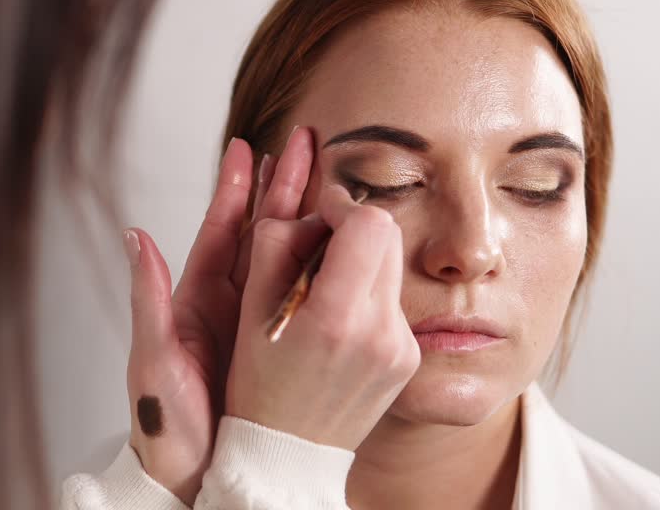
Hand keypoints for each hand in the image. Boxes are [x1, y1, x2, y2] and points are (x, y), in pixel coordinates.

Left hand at [124, 129, 314, 502]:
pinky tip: (345, 244)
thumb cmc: (165, 425)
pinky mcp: (284, 345)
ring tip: (328, 176)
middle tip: (305, 143)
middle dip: (282, 187)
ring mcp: (259, 323)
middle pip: (261, 232)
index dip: (235, 190)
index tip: (248, 147)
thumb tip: (134, 235)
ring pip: (288, 258)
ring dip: (306, 216)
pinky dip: (323, 265)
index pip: (222, 231)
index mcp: (196, 300)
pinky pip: (306, 296)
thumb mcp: (154, 360)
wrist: (198, 477)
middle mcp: (229, 304)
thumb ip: (148, 299)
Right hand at [225, 184, 420, 450]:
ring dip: (360, 260)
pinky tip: (339, 322)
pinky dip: (366, 296)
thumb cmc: (260, 384)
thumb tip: (309, 212)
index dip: (339, 206)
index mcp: (337, 317)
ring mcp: (402, 346)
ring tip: (323, 287)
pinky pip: (393, 301)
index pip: (368, 224)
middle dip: (352, 228)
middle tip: (318, 245)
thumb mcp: (249, 307)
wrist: (288, 451)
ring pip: (392, 264)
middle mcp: (380, 332)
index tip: (318, 214)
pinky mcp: (409, 357)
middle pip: (388, 235)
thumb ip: (277, 243)